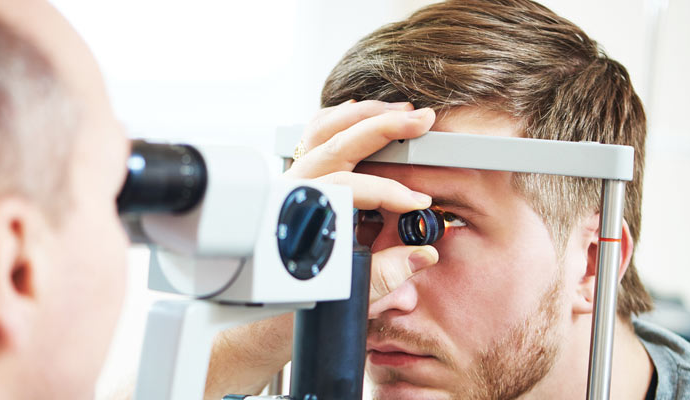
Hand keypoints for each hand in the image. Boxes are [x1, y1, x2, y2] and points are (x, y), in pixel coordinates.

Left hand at [286, 99, 439, 301]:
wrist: (266, 304)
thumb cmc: (299, 299)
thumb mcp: (345, 293)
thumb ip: (384, 275)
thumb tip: (423, 254)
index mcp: (299, 216)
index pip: (347, 188)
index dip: (388, 191)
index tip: (418, 202)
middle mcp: (291, 191)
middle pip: (335, 143)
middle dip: (382, 128)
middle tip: (421, 120)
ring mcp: (292, 179)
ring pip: (323, 131)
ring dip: (365, 117)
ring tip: (401, 112)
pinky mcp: (298, 177)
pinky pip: (316, 136)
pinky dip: (343, 120)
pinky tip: (367, 115)